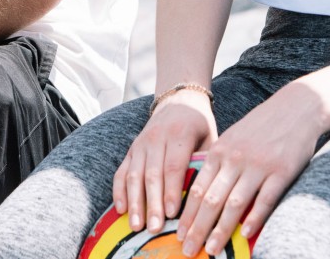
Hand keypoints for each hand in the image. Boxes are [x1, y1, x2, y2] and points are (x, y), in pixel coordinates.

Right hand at [113, 89, 216, 234]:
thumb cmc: (199, 126)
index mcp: (180, 134)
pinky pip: (121, 171)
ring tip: (136, 225)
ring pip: (135, 175)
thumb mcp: (210, 137)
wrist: (179, 101)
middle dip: (152, 204)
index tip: (173, 214)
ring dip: (135, 202)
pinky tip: (121, 209)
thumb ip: (206, 162)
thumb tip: (208, 194)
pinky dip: (119, 191)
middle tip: (154, 229)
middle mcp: (157, 138)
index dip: (172, 191)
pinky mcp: (131, 149)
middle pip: (153, 174)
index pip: (174, 166)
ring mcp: (141, 143)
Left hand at [176, 86, 321, 255]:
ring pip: (234, 203)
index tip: (178, 234)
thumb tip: (202, 194)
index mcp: (219, 152)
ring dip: (220, 229)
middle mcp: (235, 159)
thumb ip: (218, 163)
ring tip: (211, 249)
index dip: (187, 215)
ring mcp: (258, 165)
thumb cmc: (262, 127)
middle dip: (197, 228)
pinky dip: (254, 218)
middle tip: (187, 250)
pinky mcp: (281, 171)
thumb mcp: (233, 139)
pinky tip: (245, 234)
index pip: (197, 190)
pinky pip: (265, 199)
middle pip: (211, 200)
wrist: (296, 107)